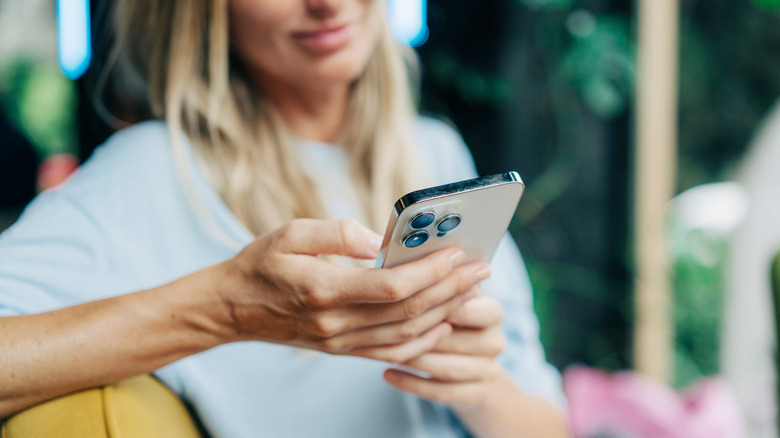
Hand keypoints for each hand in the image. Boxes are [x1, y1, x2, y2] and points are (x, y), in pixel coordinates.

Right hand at [216, 219, 490, 362]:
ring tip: (471, 290)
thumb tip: (381, 240)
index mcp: (323, 290)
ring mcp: (340, 342)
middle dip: (451, 289)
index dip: (430, 271)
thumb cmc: (260, 264)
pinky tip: (442, 323)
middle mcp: (336, 323)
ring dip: (444, 312)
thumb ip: (338, 232)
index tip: (458, 252)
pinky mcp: (341, 350)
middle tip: (482, 268)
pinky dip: (422, 340)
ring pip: (406, 335)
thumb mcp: (290, 233)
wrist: (231, 309)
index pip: (391, 287)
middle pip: (408, 311)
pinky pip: (391, 352)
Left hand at [383, 294, 506, 411]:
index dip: (457, 308)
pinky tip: (387, 374)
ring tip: (386, 352)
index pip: (485, 309)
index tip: (427, 304)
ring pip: (448, 368)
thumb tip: (408, 270)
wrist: (478, 375)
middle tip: (390, 330)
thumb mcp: (453, 302)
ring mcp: (486, 371)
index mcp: (492, 313)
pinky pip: (441, 392)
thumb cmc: (455, 325)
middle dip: (423, 337)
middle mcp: (494, 342)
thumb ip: (439, 289)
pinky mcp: (474, 395)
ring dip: (415, 360)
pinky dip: (412, 384)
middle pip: (458, 341)